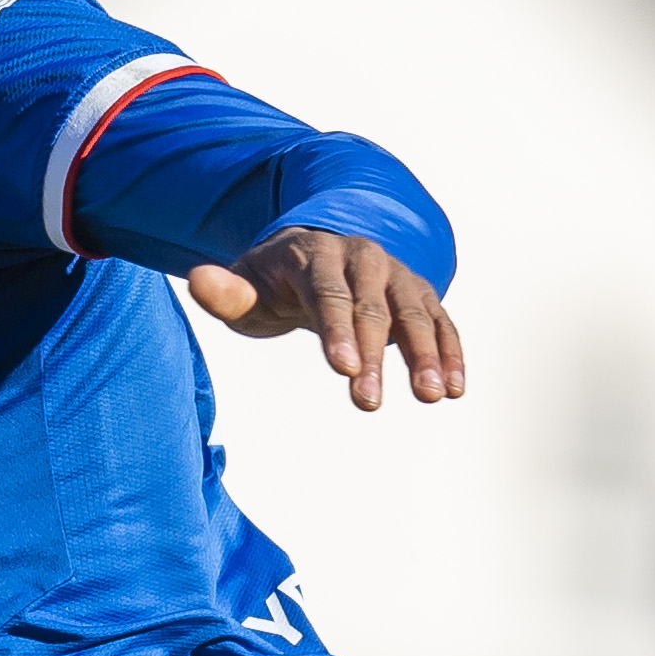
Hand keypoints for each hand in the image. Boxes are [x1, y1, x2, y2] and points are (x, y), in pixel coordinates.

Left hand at [184, 230, 463, 414]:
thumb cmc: (275, 281)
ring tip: (432, 396)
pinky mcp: (418, 294)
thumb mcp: (246, 286)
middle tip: (368, 403)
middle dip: (373, 354)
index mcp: (316, 254)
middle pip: (371, 307)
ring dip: (425, 354)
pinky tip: (455, 389)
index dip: (335, 330)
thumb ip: (226, 292)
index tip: (343, 370)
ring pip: (414, 312)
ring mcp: (394, 275)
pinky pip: (440, 320)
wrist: (318, 252)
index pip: (327, 293)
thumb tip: (199, 281)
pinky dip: (450, 351)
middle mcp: (362, 258)